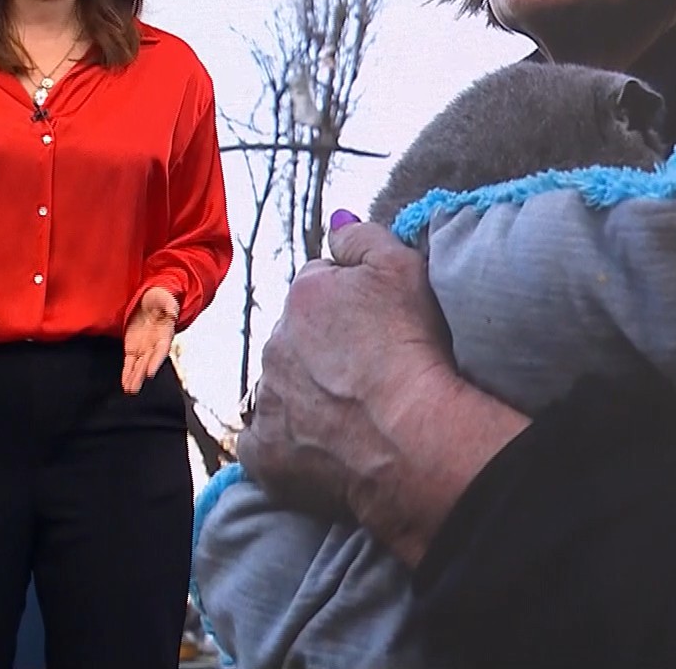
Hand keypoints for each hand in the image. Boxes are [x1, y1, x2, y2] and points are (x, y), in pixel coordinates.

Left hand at [122, 286, 178, 393]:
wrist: (149, 299)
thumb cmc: (159, 298)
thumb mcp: (164, 298)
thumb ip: (169, 305)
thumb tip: (172, 311)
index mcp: (165, 333)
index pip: (161, 350)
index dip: (156, 361)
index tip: (151, 373)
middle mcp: (155, 344)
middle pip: (148, 362)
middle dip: (141, 375)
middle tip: (135, 387)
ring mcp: (144, 347)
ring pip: (139, 366)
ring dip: (134, 378)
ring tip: (130, 390)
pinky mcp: (132, 348)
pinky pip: (129, 363)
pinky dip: (127, 373)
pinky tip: (125, 384)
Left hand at [236, 211, 529, 565]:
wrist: (411, 434)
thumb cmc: (413, 348)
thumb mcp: (403, 267)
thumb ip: (364, 238)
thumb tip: (335, 221)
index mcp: (304, 296)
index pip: (317, 289)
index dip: (350, 307)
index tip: (377, 330)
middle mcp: (276, 343)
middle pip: (296, 340)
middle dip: (323, 352)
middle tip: (368, 374)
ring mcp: (267, 400)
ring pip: (281, 390)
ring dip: (305, 397)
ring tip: (352, 416)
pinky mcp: (264, 453)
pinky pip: (262, 444)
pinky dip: (284, 445)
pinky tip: (318, 450)